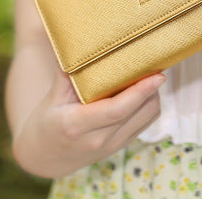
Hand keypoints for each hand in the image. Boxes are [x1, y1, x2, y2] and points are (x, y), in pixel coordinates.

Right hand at [12, 68, 165, 178]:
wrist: (44, 157)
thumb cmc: (47, 122)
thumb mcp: (52, 96)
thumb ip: (67, 71)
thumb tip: (76, 44)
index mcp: (77, 125)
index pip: (117, 109)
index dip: (140, 91)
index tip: (157, 76)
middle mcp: (97, 139)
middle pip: (138, 112)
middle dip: (152, 89)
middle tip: (156, 68)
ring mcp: (111, 146)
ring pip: (147, 119)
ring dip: (153, 97)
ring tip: (149, 79)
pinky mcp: (119, 147)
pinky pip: (145, 125)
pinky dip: (149, 108)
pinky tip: (144, 93)